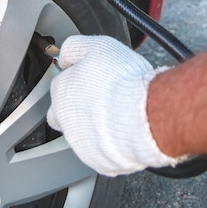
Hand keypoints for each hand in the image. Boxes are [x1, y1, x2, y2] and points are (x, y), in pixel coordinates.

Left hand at [47, 35, 185, 175]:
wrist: (145, 115)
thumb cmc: (123, 81)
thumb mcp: (97, 46)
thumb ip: (75, 47)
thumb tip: (65, 53)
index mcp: (61, 91)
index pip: (61, 85)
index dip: (79, 80)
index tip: (94, 78)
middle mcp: (64, 119)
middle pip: (65, 113)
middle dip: (80, 106)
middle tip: (104, 98)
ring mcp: (80, 143)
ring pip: (82, 133)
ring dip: (95, 125)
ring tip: (118, 113)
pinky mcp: (98, 161)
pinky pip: (100, 151)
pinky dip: (109, 143)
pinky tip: (123, 130)